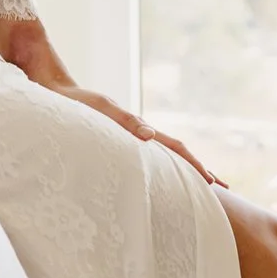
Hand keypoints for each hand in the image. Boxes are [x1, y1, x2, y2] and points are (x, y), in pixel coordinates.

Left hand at [49, 84, 224, 185]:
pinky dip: (163, 169)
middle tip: (221, 187)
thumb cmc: (73, 104)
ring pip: (165, 156)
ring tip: (201, 185)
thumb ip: (124, 121)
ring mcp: (130, 137)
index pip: (175, 147)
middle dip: (199, 169)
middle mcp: (138, 133)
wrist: (55, 91)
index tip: (212, 181)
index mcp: (138, 127)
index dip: (194, 165)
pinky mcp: (117, 142)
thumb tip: (151, 136)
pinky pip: (148, 159)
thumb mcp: (100, 110)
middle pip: (177, 152)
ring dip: (184, 170)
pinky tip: (162, 179)